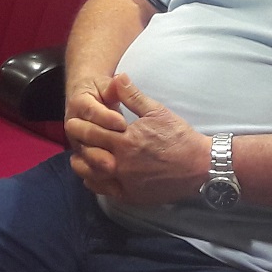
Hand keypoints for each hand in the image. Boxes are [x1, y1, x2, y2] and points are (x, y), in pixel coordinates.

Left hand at [62, 74, 208, 205]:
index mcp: (126, 141)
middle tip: (72, 135)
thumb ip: (133, 96)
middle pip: (89, 153)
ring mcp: (126, 182)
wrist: (199, 165)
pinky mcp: (132, 195)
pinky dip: (94, 182)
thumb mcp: (157, 111)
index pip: (93, 132)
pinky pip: (105, 190)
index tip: (72, 121)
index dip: (80, 126)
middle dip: (78, 142)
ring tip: (78, 155)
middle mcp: (122, 164)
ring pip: (92, 175)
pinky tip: (92, 175)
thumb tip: (118, 76)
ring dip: (82, 164)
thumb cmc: (179, 136)